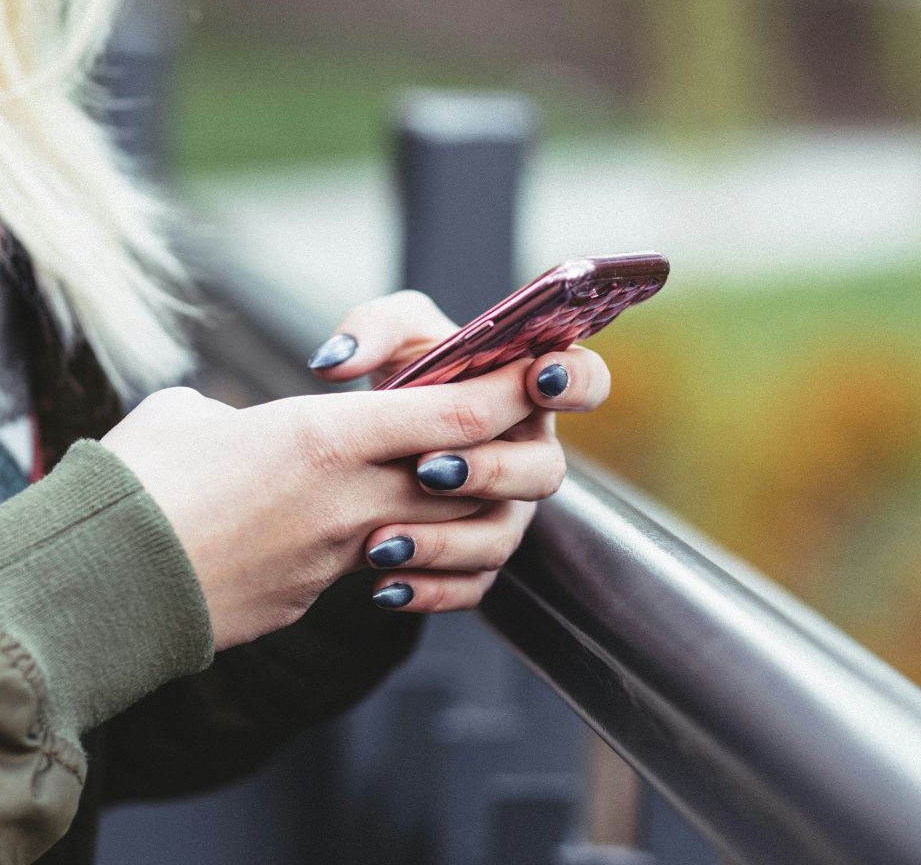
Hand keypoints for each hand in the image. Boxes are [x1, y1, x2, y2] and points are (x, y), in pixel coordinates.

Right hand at [101, 360, 536, 649]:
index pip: (455, 415)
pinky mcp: (309, 600)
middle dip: (496, 454)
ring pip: (433, 532)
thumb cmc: (132, 483)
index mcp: (322, 438)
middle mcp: (346, 501)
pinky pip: (375, 572)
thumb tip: (241, 428)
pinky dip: (388, 553)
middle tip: (494, 430)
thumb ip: (241, 413)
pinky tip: (362, 540)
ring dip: (447, 512)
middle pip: (467, 479)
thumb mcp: (188, 415)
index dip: (506, 392)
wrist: (95, 587)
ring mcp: (333, 559)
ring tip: (426, 488)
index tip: (531, 372)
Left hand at [305, 291, 612, 613]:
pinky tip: (383, 586)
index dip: (575, 381)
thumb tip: (336, 363)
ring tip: (382, 541)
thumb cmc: (402, 374)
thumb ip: (370, 329)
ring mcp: (508, 511)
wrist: (369, 442)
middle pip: (545, 471)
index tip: (537, 378)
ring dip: (446, 541)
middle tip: (427, 468)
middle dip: (490, 471)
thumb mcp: (389, 336)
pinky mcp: (477, 559)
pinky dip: (428, 590)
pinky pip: (470, 586)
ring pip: (502, 538)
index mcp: (528, 391)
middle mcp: (528, 454)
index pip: (585, 381)